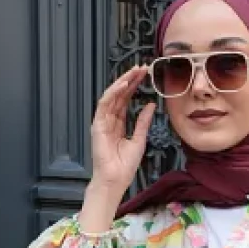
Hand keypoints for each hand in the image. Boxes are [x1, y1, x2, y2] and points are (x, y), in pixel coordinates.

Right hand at [89, 66, 156, 203]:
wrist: (115, 180)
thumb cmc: (124, 166)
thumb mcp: (139, 139)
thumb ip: (143, 122)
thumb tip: (151, 105)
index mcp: (118, 124)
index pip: (125, 100)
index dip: (134, 86)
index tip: (144, 75)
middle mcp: (109, 120)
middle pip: (119, 95)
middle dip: (130, 80)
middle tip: (141, 67)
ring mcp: (102, 122)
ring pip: (112, 96)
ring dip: (122, 82)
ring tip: (134, 72)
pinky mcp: (97, 125)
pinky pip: (105, 104)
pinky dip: (113, 93)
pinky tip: (123, 84)